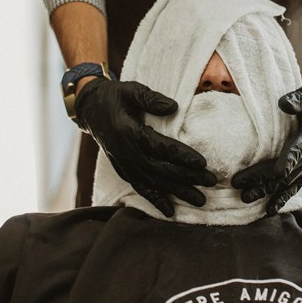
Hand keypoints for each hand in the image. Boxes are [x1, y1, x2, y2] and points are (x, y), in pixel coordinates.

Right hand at [75, 78, 216, 216]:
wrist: (90, 110)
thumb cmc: (115, 97)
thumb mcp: (131, 90)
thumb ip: (150, 98)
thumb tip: (173, 107)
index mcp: (128, 131)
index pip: (159, 146)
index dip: (181, 155)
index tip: (202, 162)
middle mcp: (125, 152)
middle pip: (160, 169)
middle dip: (187, 177)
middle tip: (211, 182)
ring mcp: (124, 164)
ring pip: (153, 182)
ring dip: (177, 192)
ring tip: (200, 200)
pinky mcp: (123, 170)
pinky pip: (140, 188)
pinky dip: (155, 201)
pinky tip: (171, 212)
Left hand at [232, 81, 301, 214]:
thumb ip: (299, 98)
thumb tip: (282, 104)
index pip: (300, 147)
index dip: (289, 160)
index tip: (277, 171)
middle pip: (288, 169)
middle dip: (263, 179)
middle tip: (239, 184)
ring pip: (289, 182)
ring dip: (267, 191)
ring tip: (246, 198)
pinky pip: (295, 187)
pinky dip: (282, 199)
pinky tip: (268, 210)